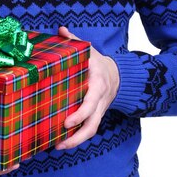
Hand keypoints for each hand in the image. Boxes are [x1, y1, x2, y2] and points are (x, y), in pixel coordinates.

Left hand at [55, 26, 119, 148]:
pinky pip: (89, 129)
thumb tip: (61, 30)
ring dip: (76, 141)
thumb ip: (75, 41)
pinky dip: (77, 138)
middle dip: (77, 136)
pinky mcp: (96, 115)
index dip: (80, 113)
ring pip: (92, 130)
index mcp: (98, 83)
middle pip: (93, 123)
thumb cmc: (98, 62)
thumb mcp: (89, 50)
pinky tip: (62, 142)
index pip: (91, 102)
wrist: (118, 75)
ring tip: (59, 146)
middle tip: (60, 141)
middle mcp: (100, 99)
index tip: (67, 122)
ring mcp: (99, 109)